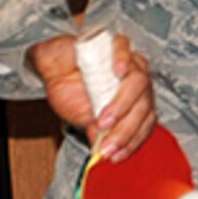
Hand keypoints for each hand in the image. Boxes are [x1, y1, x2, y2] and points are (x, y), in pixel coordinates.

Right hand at [27, 32, 157, 160]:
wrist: (51, 69)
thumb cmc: (71, 92)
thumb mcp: (85, 120)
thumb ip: (100, 134)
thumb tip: (106, 153)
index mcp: (136, 101)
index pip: (146, 121)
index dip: (134, 140)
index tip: (117, 155)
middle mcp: (137, 82)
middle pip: (145, 105)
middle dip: (126, 130)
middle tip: (108, 143)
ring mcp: (129, 61)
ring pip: (139, 81)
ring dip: (123, 104)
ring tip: (104, 119)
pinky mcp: (114, 43)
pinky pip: (125, 48)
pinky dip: (124, 59)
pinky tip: (117, 71)